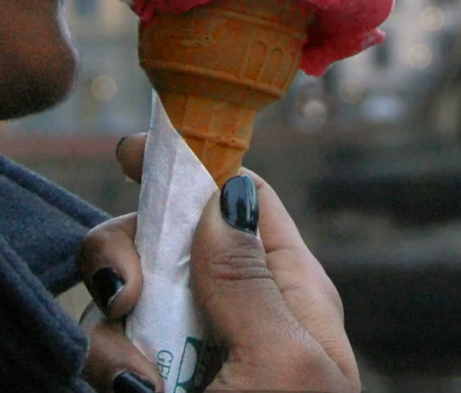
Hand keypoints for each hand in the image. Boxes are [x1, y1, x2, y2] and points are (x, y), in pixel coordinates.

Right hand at [79, 133, 360, 392]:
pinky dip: (108, 367)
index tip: (134, 151)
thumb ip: (248, 281)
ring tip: (141, 383)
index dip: (192, 166)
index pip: (244, 199)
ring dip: (115, 331)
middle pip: (167, 239)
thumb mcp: (284, 360)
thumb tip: (223, 193)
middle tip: (126, 295)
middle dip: (130, 256)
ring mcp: (194, 347)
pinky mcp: (156, 378)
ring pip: (127, 298)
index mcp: (292, 289)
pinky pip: (112, 351)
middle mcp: (241, 309)